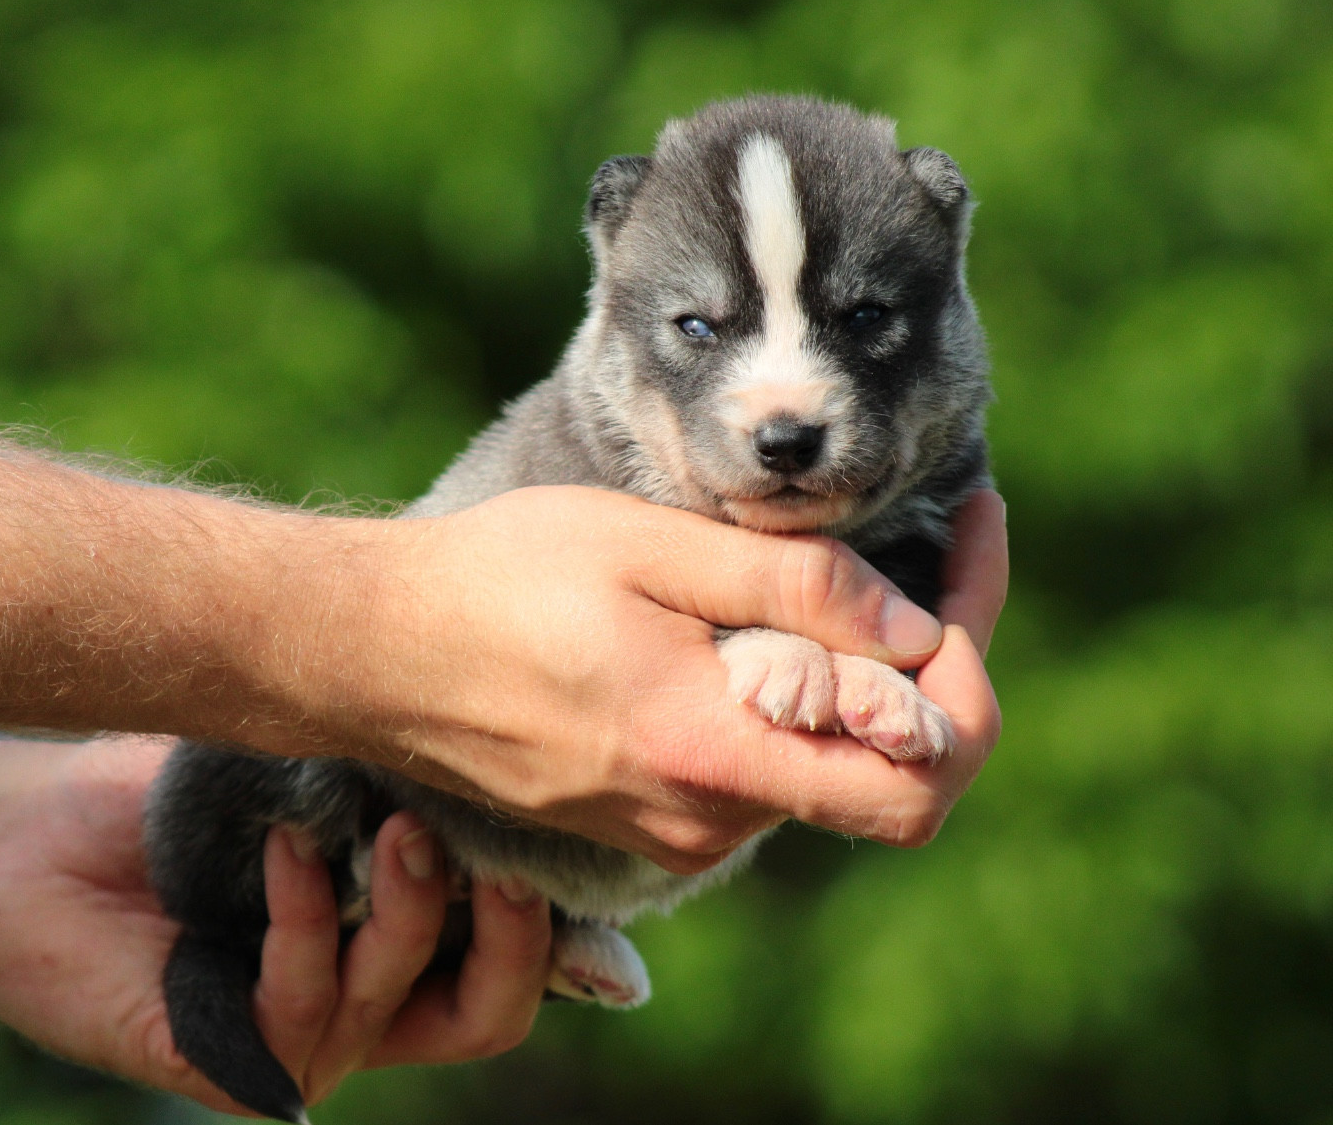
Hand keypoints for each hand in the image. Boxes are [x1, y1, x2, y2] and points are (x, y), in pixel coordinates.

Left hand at [0, 737, 551, 1114]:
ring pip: (404, 1006)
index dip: (562, 916)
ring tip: (393, 824)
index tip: (575, 835)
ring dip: (413, 909)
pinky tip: (285, 845)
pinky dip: (306, 917)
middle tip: (507, 856)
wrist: (22, 829)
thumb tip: (504, 737)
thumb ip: (395, 769)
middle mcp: (360, 998)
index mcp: (395, 935)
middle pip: (491, 1015)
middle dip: (520, 940)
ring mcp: (294, 1036)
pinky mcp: (222, 1059)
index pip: (513, 954)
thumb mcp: (308, 764)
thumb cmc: (172, 791)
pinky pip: (299, 1006)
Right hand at [327, 486, 1005, 871]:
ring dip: (852, 672)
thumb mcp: (649, 551)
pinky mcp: (646, 809)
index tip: (975, 532)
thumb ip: (792, 590)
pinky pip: (759, 762)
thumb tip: (915, 630)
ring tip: (822, 571)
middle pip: (889, 768)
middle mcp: (708, 815)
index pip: (924, 770)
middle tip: (931, 550)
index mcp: (716, 756)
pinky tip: (754, 615)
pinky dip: (791, 694)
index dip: (978, 656)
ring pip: (823, 760)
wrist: (376, 651)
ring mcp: (675, 822)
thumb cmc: (499, 584)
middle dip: (933, 661)